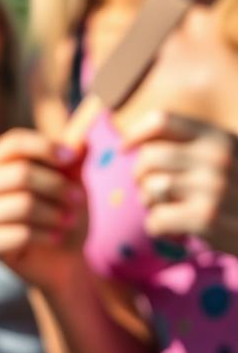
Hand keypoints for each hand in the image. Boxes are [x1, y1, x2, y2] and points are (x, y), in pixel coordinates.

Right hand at [0, 128, 87, 290]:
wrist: (63, 257)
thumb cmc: (62, 210)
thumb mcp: (72, 182)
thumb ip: (75, 161)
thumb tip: (83, 141)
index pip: (14, 143)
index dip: (44, 147)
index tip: (72, 157)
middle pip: (20, 173)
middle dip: (57, 186)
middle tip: (79, 199)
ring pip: (23, 204)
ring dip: (55, 213)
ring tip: (68, 221)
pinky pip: (20, 234)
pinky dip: (46, 235)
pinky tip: (54, 238)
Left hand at [124, 110, 237, 255]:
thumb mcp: (232, 157)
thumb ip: (196, 148)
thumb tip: (138, 146)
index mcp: (219, 137)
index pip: (161, 120)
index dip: (135, 134)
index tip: (124, 149)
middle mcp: (216, 158)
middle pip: (148, 157)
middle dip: (140, 176)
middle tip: (150, 191)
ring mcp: (212, 189)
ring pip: (151, 188)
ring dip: (149, 203)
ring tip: (163, 210)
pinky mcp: (207, 220)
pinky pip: (157, 219)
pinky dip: (157, 228)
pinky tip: (172, 232)